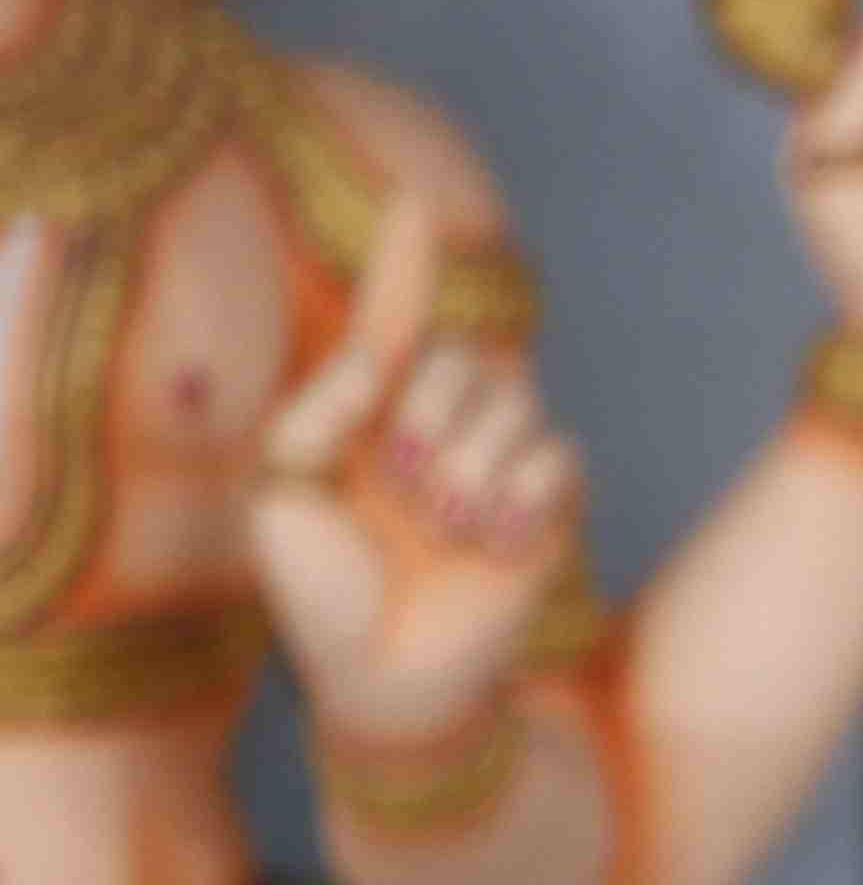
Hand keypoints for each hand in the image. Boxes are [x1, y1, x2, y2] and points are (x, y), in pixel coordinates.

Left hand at [242, 190, 585, 744]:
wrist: (387, 679)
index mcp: (362, 418)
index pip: (390, 322)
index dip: (405, 263)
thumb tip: (380, 362)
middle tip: (405, 485)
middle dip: (433, 413)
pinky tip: (495, 544)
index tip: (414, 205)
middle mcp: (431, 430)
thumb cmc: (321, 595)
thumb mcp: (281, 494)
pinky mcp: (546, 507)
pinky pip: (560, 455)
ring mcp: (492, 466)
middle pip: (460, 357)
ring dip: (474, 468)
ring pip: (514, 403)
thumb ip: (317, 413)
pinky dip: (524, 497)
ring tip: (446, 530)